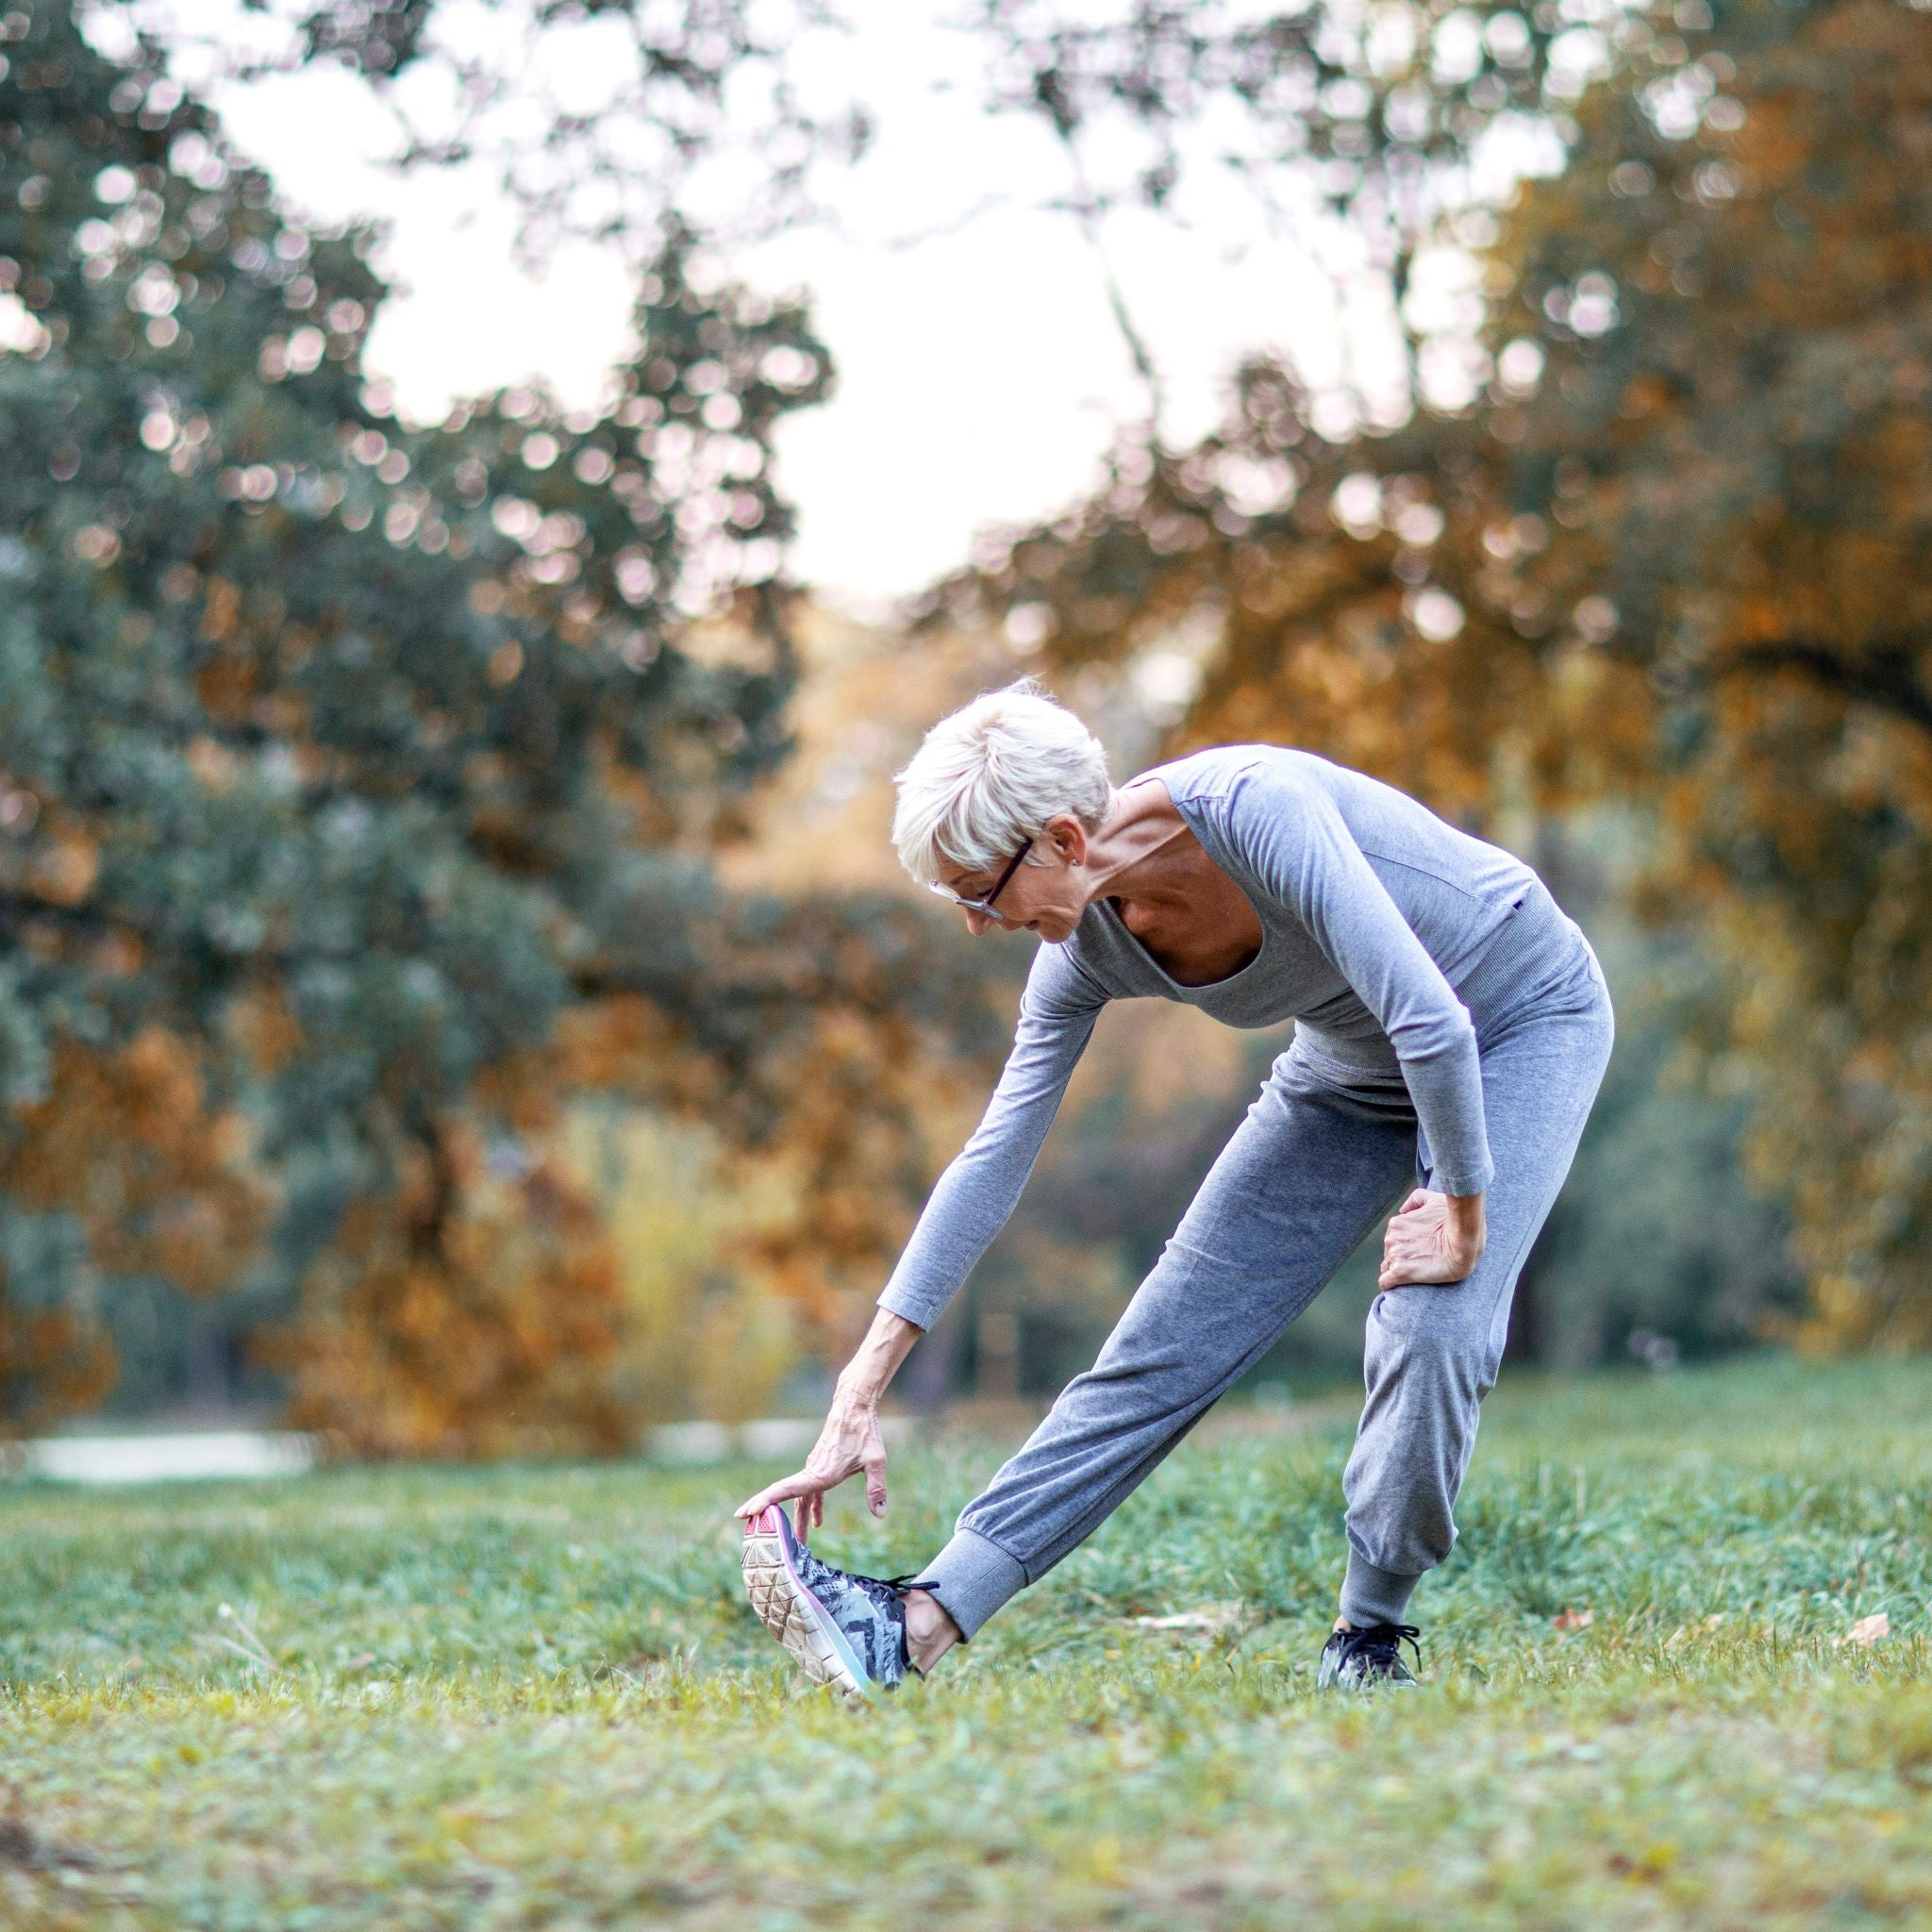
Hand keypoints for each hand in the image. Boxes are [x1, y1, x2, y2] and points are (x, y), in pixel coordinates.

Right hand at [733, 1393, 889, 1537]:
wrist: (854, 1407)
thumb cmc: (864, 1432)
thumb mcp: (876, 1461)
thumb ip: (877, 1489)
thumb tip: (880, 1514)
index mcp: (821, 1473)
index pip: (787, 1490)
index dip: (767, 1501)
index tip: (749, 1512)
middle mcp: (812, 1471)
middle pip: (784, 1495)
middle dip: (767, 1511)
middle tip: (748, 1526)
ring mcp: (813, 1468)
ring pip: (797, 1496)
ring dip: (795, 1518)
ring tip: (796, 1541)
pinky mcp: (819, 1466)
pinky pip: (809, 1491)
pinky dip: (809, 1507)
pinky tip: (817, 1522)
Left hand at [1378, 1187, 1484, 1288]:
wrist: (1463, 1241)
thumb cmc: (1453, 1220)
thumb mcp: (1434, 1200)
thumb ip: (1416, 1200)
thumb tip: (1403, 1209)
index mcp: (1398, 1224)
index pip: (1393, 1239)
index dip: (1404, 1246)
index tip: (1417, 1251)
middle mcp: (1392, 1238)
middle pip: (1389, 1253)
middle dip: (1402, 1257)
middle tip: (1421, 1261)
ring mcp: (1395, 1255)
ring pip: (1388, 1267)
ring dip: (1399, 1270)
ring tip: (1417, 1272)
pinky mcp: (1401, 1272)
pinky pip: (1386, 1282)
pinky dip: (1390, 1284)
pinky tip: (1399, 1286)